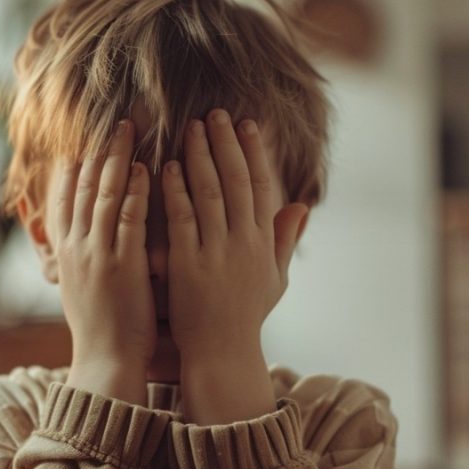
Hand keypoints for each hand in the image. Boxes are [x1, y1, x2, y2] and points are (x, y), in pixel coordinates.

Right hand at [56, 119, 154, 403]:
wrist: (105, 362)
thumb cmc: (99, 326)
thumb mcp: (77, 285)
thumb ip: (77, 253)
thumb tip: (78, 232)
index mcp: (65, 251)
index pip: (64, 196)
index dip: (74, 162)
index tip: (85, 134)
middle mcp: (75, 246)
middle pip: (82, 186)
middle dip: (97, 148)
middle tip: (113, 118)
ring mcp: (97, 254)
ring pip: (102, 195)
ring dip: (116, 158)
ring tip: (128, 128)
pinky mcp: (122, 265)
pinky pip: (127, 220)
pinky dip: (134, 192)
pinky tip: (144, 168)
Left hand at [162, 109, 307, 422]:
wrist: (221, 355)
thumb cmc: (245, 316)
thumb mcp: (274, 278)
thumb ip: (285, 240)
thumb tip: (300, 205)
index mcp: (262, 243)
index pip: (262, 187)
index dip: (255, 153)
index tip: (248, 123)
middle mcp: (243, 244)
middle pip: (237, 182)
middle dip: (226, 144)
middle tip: (216, 112)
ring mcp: (216, 254)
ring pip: (210, 194)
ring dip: (201, 158)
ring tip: (191, 127)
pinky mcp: (187, 266)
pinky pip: (182, 221)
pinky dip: (176, 192)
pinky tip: (168, 166)